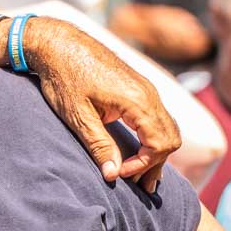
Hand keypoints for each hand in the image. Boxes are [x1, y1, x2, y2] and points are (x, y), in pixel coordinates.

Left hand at [28, 15, 181, 191]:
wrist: (59, 43)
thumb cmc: (64, 77)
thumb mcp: (78, 116)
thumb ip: (99, 145)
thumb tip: (113, 175)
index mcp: (137, 100)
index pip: (159, 144)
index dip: (142, 165)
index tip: (119, 175)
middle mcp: (149, 93)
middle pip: (170, 138)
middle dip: (155, 164)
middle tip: (137, 186)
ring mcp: (146, 89)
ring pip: (168, 128)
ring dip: (156, 153)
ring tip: (140, 178)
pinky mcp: (139, 88)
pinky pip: (157, 118)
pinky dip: (152, 138)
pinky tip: (139, 153)